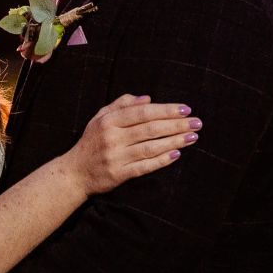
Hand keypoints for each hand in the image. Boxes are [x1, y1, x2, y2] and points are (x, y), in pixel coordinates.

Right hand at [66, 93, 197, 194]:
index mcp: (109, 121)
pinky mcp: (119, 174)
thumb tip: (147, 99)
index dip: (165, 110)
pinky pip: (144, 166)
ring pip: (150, 147)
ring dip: (175, 141)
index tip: (185, 109)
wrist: (75, 172)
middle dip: (177, 125)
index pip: (142, 112)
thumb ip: (122, 105)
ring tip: (192, 137)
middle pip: (150, 129)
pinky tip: (177, 154)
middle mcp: (112, 137)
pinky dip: (162, 160)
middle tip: (197, 123)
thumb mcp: (100, 118)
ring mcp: (116, 157)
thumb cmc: (92, 142)